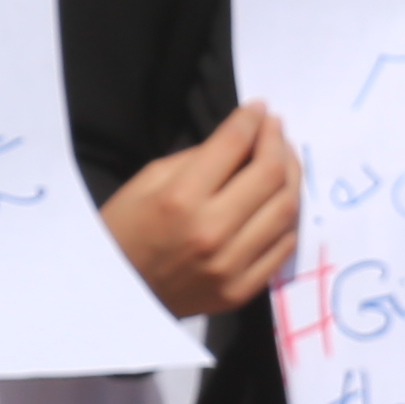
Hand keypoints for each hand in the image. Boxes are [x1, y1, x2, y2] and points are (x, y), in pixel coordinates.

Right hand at [106, 100, 301, 318]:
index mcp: (180, 198)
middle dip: (279, 143)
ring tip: (284, 162)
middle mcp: (211, 231)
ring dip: (292, 178)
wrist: (112, 294)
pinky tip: (278, 203)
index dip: (252, 119)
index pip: (234, 145)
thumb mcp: (145, 182)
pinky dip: (287, 219)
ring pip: (286, 210)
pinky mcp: (240, 290)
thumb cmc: (122, 231)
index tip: (259, 109)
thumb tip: (240, 141)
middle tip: (276, 130)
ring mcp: (230, 265)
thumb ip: (195, 160)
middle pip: (271, 175)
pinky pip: (283, 248)